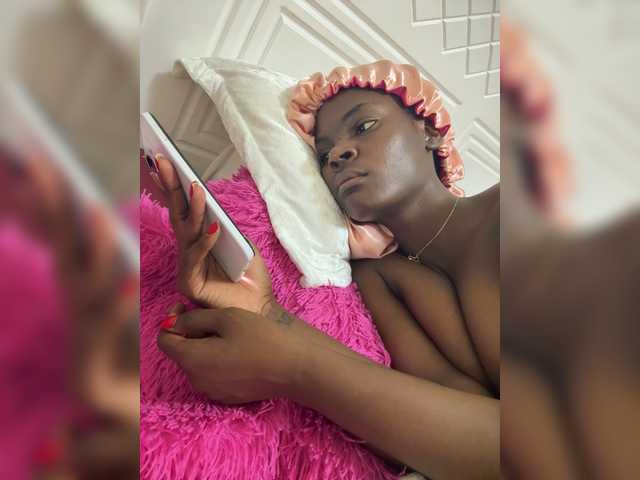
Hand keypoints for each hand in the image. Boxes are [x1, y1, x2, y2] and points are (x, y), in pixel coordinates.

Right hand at [154, 154, 272, 312]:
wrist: (260, 308)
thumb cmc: (251, 278)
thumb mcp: (243, 245)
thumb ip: (227, 227)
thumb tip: (214, 208)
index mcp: (199, 240)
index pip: (184, 209)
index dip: (175, 185)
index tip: (167, 160)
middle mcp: (188, 251)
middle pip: (177, 214)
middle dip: (171, 185)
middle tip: (164, 159)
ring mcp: (186, 267)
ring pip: (186, 232)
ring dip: (193, 208)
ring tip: (196, 187)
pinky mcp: (189, 284)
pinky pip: (195, 258)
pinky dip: (205, 242)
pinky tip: (214, 227)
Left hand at [156, 301, 369, 403]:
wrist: (295, 366)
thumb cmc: (262, 336)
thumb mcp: (226, 318)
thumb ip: (193, 319)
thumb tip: (173, 323)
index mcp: (192, 359)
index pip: (164, 339)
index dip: (171, 320)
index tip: (186, 306)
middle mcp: (197, 380)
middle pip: (181, 352)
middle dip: (190, 332)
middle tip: (213, 316)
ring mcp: (214, 391)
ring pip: (198, 363)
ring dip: (204, 346)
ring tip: (229, 331)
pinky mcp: (229, 396)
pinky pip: (213, 374)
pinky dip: (217, 360)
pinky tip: (240, 349)